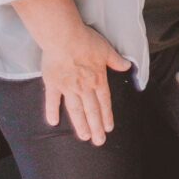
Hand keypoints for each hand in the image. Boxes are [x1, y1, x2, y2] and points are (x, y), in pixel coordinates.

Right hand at [34, 13, 128, 146]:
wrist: (64, 37)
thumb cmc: (86, 41)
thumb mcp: (107, 50)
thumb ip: (116, 61)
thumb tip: (127, 66)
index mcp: (98, 79)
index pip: (104, 102)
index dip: (107, 116)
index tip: (108, 128)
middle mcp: (84, 87)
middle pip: (92, 111)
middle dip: (96, 127)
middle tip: (99, 141)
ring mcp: (68, 87)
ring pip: (76, 110)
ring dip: (80, 125)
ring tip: (84, 137)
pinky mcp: (52, 83)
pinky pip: (52, 100)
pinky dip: (52, 111)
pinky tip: (53, 122)